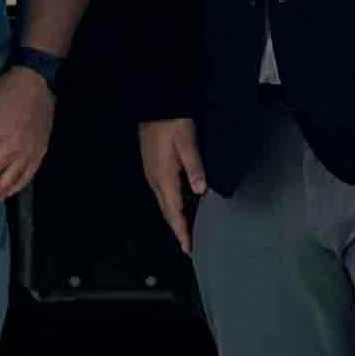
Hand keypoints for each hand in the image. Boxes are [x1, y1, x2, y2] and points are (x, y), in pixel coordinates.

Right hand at [137, 116, 210, 251]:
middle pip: (167, 212)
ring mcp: (153, 174)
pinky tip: (182, 204)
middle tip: (189, 246)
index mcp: (164, 177)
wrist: (154, 106)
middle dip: (178, 230)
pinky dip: (172, 205)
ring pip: (165, 204)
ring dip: (175, 219)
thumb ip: (194, 167)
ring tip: (187, 231)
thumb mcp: (187, 142)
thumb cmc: (171, 122)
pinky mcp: (154, 167)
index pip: (174, 213)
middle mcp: (156, 179)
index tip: (188, 248)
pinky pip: (163, 193)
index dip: (182, 232)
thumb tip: (201, 191)